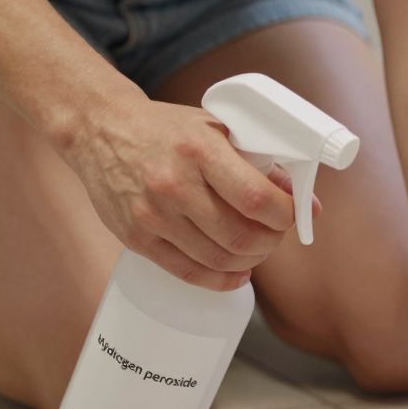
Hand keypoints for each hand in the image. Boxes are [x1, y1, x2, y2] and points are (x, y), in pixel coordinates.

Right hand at [57, 93, 318, 290]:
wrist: (100, 129)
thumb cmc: (167, 130)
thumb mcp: (216, 128)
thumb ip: (260, 162)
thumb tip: (307, 204)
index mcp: (199, 150)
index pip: (256, 198)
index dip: (285, 215)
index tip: (293, 214)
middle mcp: (174, 184)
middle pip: (241, 236)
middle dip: (271, 242)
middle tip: (274, 234)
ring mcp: (153, 215)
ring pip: (219, 259)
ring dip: (249, 261)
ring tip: (255, 249)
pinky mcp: (137, 237)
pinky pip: (188, 272)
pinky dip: (221, 280)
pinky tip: (236, 274)